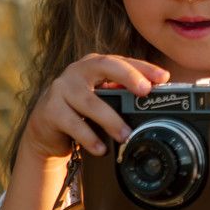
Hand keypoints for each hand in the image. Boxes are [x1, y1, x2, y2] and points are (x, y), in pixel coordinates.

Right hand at [23, 53, 169, 160]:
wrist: (46, 130)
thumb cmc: (81, 112)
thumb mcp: (103, 101)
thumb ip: (123, 97)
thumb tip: (156, 102)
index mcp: (95, 65)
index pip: (122, 61)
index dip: (143, 67)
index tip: (163, 77)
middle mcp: (78, 71)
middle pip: (105, 66)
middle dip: (128, 77)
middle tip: (145, 91)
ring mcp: (61, 88)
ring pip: (89, 101)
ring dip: (110, 119)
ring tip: (126, 135)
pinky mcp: (50, 109)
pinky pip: (72, 123)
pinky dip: (89, 137)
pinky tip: (101, 148)